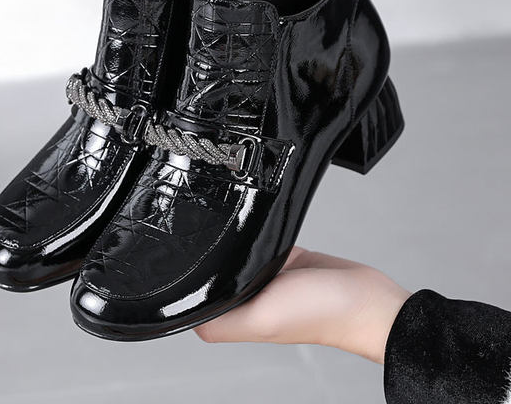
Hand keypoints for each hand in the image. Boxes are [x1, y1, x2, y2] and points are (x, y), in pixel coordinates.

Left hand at [195, 247, 410, 363]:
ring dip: (234, 244)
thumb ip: (222, 321)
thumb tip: (188, 314)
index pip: (199, 301)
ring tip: (232, 228)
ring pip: (236, 255)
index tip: (182, 259)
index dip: (189, 282)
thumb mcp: (262, 320)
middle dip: (212, 258)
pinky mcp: (285, 259)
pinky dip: (257, 233)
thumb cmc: (320, 314)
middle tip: (208, 235)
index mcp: (239, 317)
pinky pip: (261, 241)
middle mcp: (250, 299)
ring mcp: (267, 278)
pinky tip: (256, 225)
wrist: (366, 297)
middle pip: (216, 274)